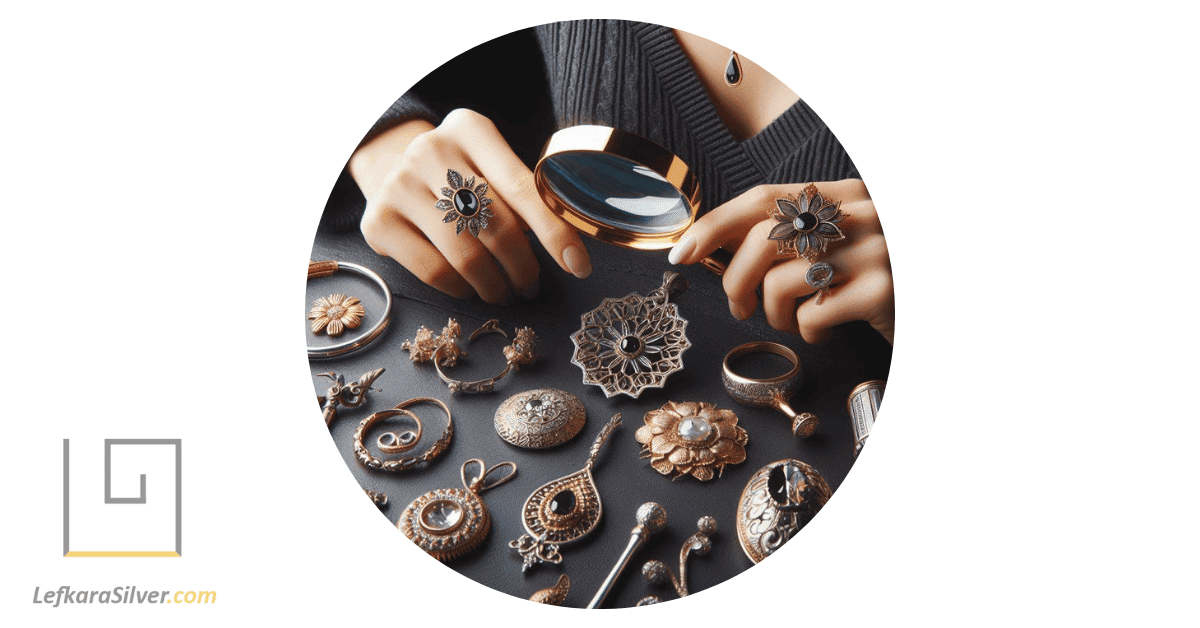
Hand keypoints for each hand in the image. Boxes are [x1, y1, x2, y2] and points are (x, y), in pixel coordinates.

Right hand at [350, 109, 592, 302]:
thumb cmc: (457, 174)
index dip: (555, 232)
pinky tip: (470, 288)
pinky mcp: (378, 220)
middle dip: (523, 267)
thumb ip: (522, 196)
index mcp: (471, 129)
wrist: (389, 166)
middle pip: (496, 226)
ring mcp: (399, 184)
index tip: (578, 266)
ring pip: (466, 255)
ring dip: (495, 285)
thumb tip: (570, 252)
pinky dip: (461, 289)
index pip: (523, 187)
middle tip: (530, 285)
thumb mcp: (488, 166)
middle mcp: (431, 150)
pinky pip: (434, 270)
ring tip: (504, 292)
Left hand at [668, 179, 892, 343]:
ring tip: (795, 320)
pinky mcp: (882, 290)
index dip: (716, 224)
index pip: (764, 198)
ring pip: (780, 282)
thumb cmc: (877, 278)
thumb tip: (715, 244)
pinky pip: (811, 315)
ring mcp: (875, 249)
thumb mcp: (840, 242)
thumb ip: (791, 234)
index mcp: (846, 193)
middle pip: (763, 239)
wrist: (928, 308)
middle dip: (736, 280)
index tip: (682, 252)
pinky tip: (825, 332)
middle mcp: (862, 213)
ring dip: (774, 314)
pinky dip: (806, 333)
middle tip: (740, 306)